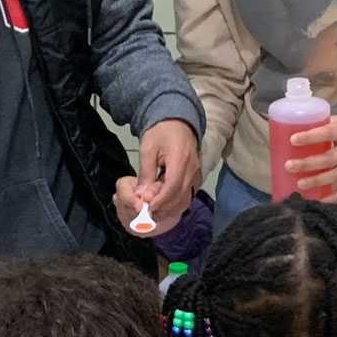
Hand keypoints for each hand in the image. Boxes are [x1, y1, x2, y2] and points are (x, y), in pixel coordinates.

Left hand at [115, 119, 200, 233]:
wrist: (177, 120)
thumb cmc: (160, 132)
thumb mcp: (148, 148)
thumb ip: (146, 172)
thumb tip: (141, 195)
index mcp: (180, 159)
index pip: (173, 186)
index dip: (161, 200)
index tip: (148, 208)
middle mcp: (192, 168)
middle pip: (181, 194)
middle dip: (165, 207)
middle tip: (149, 215)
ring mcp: (195, 172)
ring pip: (186, 196)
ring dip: (171, 207)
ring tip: (155, 212)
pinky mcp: (194, 174)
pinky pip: (187, 192)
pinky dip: (177, 202)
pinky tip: (165, 206)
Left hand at [283, 102, 336, 203]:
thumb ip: (321, 126)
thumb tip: (291, 131)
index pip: (327, 133)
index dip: (310, 137)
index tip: (293, 140)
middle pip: (329, 158)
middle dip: (308, 164)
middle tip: (289, 166)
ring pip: (336, 175)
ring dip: (317, 181)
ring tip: (299, 184)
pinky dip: (334, 197)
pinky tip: (319, 201)